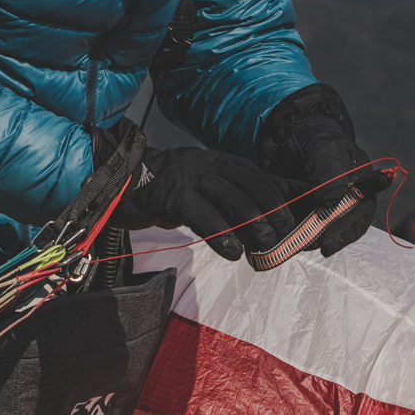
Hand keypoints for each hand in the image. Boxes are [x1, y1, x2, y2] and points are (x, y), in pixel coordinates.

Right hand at [114, 147, 295, 262]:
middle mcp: (209, 165)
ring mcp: (192, 180)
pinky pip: (206, 218)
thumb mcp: (203, 186)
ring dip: (254, 227)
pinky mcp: (175, 198)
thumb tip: (264, 218)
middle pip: (252, 188)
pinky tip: (233, 253)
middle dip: (272, 214)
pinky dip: (223, 237)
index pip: (258, 176)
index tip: (291, 220)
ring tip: (262, 249)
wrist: (124, 185)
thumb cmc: (169, 191)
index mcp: (219, 161)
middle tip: (281, 240)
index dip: (278, 198)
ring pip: (234, 201)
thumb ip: (230, 195)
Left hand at [258, 84, 374, 256]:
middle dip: (318, 238)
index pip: (360, 216)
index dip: (345, 233)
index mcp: (363, 187)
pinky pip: (297, 226)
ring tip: (282, 228)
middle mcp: (347, 203)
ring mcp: (325, 211)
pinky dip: (286, 224)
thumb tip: (330, 203)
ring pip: (315, 232)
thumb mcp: (325, 150)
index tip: (327, 246)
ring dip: (299, 233)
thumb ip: (330, 174)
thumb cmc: (316, 138)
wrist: (291, 135)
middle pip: (338, 230)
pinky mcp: (305, 214)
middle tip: (299, 244)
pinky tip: (274, 217)